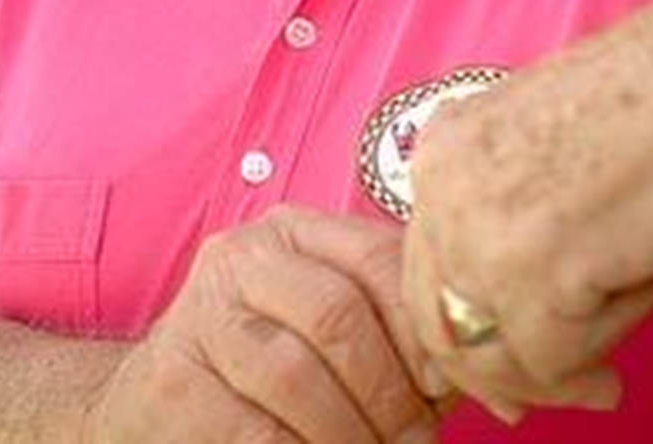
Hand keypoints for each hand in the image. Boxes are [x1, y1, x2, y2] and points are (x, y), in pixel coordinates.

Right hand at [88, 205, 441, 442]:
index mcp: (296, 230)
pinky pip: (257, 431)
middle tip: (417, 441)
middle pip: (339, 315)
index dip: (423, 327)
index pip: (378, 257)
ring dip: (352, 435)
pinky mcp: (175, 381)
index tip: (449, 385)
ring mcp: (203, 314)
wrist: (153, 403)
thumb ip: (398, 334)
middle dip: (391, 393)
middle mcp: (245, 256)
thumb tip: (499, 378)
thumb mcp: (329, 328)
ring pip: (297, 374)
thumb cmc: (268, 367)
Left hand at [402, 0, 652, 421]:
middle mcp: (445, 187)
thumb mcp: (540, 147)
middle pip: (445, 324)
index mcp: (443, 150)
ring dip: (564, 361)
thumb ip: (508, 215)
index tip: (511, 372)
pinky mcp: (541, 269)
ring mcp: (485, 229)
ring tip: (623, 336)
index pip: (427, 274)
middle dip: (504, 373)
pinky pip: (555, 357)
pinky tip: (643, 295)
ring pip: (498, 352)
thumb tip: (506, 322)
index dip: (468, 336)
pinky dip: (603, 346)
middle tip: (571, 386)